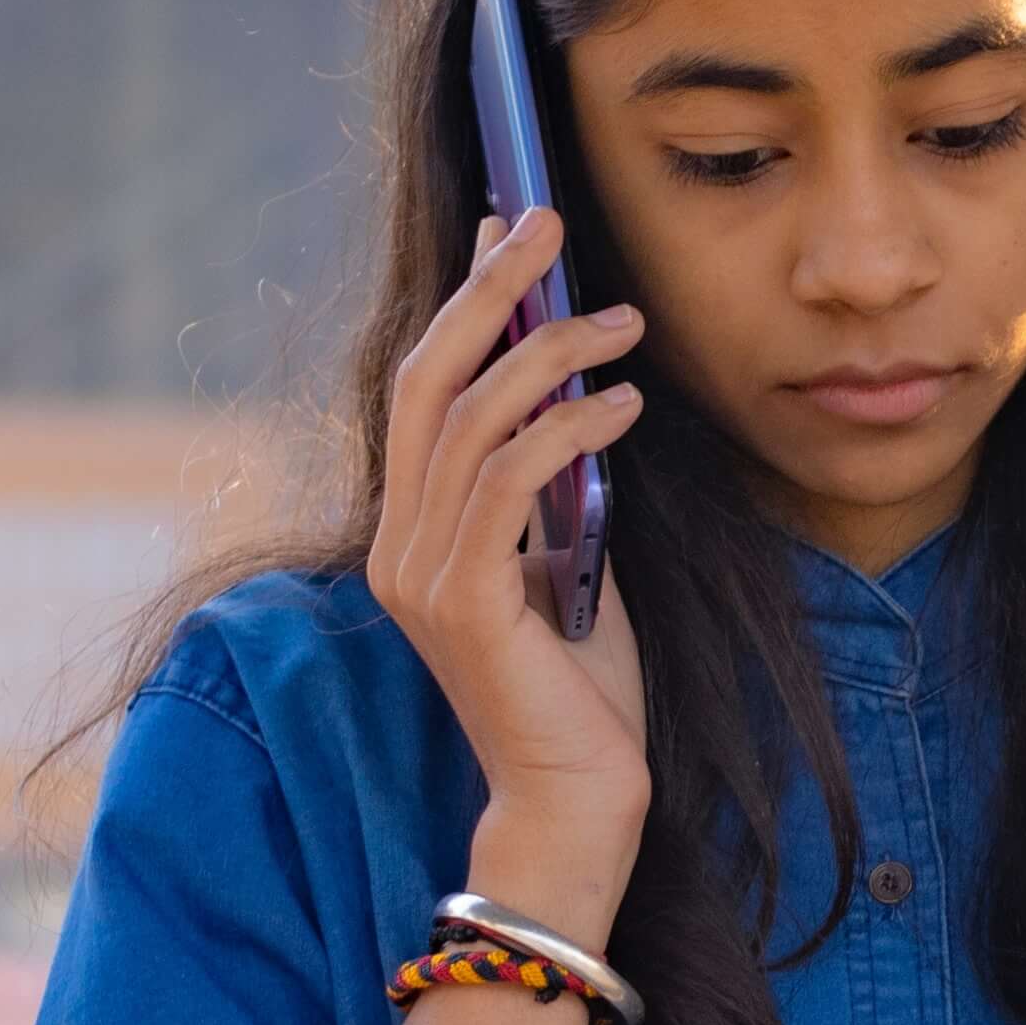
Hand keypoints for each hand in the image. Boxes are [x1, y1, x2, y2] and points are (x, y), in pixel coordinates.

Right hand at [367, 208, 651, 925]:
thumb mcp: (569, 564)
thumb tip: (581, 395)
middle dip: (487, 289)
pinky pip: (509, 483)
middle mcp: (399, 546)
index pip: (423, 389)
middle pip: (427, 378)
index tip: (506, 229)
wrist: (577, 803)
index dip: (461, 302)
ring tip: (625, 323)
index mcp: (413, 533)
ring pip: (472, 419)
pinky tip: (626, 406)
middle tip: (546, 220)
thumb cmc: (584, 693)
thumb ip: (555, 491)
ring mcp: (422, 575)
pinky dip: (570, 429)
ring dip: (552, 354)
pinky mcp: (464, 604)